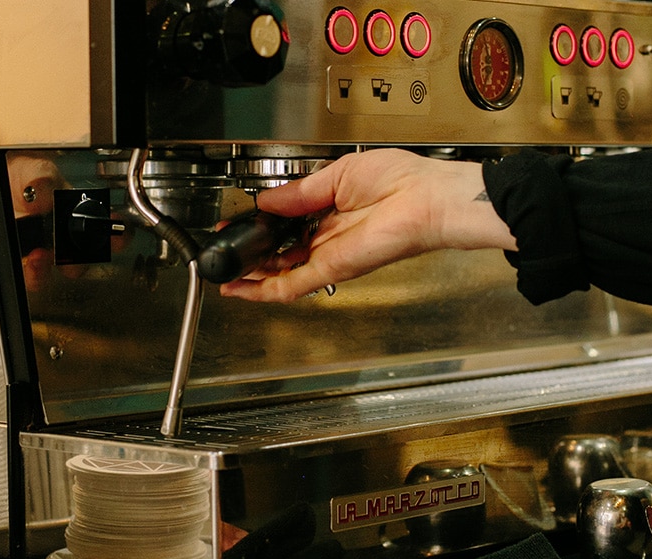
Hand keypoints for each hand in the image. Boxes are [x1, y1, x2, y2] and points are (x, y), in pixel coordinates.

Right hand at [218, 148, 514, 301]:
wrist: (427, 200)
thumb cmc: (401, 181)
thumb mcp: (338, 174)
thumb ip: (299, 192)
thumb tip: (267, 199)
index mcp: (331, 209)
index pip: (286, 224)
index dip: (259, 226)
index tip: (237, 224)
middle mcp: (329, 236)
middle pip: (280, 253)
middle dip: (250, 254)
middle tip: (224, 250)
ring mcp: (329, 256)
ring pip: (281, 274)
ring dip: (252, 276)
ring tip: (224, 272)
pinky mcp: (332, 269)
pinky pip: (292, 285)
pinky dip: (265, 290)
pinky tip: (243, 289)